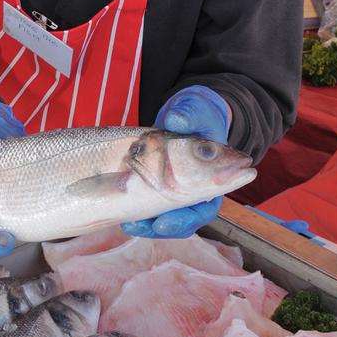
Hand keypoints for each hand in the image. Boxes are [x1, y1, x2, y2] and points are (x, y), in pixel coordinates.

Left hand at [122, 85, 230, 238]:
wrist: (186, 115)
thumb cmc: (198, 114)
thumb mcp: (196, 109)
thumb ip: (189, 114)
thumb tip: (176, 120)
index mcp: (211, 173)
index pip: (205, 205)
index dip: (187, 217)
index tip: (166, 220)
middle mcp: (195, 187)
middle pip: (186, 218)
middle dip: (167, 227)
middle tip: (149, 227)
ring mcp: (176, 188)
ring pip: (168, 217)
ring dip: (150, 225)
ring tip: (130, 226)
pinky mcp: (159, 187)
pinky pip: (152, 207)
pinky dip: (140, 215)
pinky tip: (125, 217)